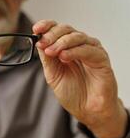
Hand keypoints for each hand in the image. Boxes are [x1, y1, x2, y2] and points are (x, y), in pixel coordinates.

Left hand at [33, 20, 127, 137]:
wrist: (87, 110)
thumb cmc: (73, 92)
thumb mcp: (53, 74)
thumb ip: (47, 58)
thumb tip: (38, 41)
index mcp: (66, 47)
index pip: (57, 29)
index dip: (47, 26)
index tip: (36, 28)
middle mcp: (79, 46)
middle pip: (66, 30)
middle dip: (51, 35)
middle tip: (43, 43)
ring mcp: (91, 51)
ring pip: (77, 37)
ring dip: (61, 42)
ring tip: (51, 51)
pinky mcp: (101, 59)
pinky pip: (88, 49)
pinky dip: (75, 51)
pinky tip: (64, 56)